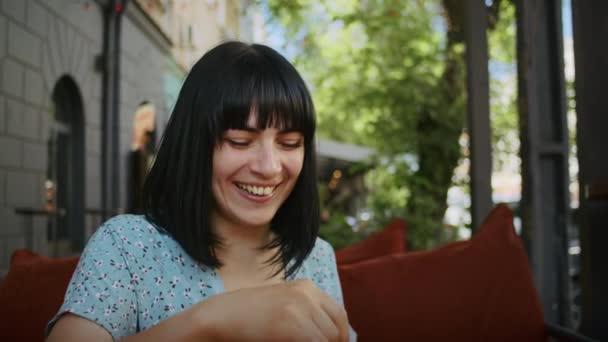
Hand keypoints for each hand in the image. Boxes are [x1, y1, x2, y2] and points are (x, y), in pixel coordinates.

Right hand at [196, 279, 349, 341]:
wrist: (222, 316)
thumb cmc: (249, 315)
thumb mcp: (283, 305)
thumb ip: (306, 313)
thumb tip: (333, 335)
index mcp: (307, 287)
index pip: (339, 314)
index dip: (342, 336)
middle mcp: (307, 294)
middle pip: (336, 329)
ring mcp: (300, 308)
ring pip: (328, 339)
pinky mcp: (292, 325)